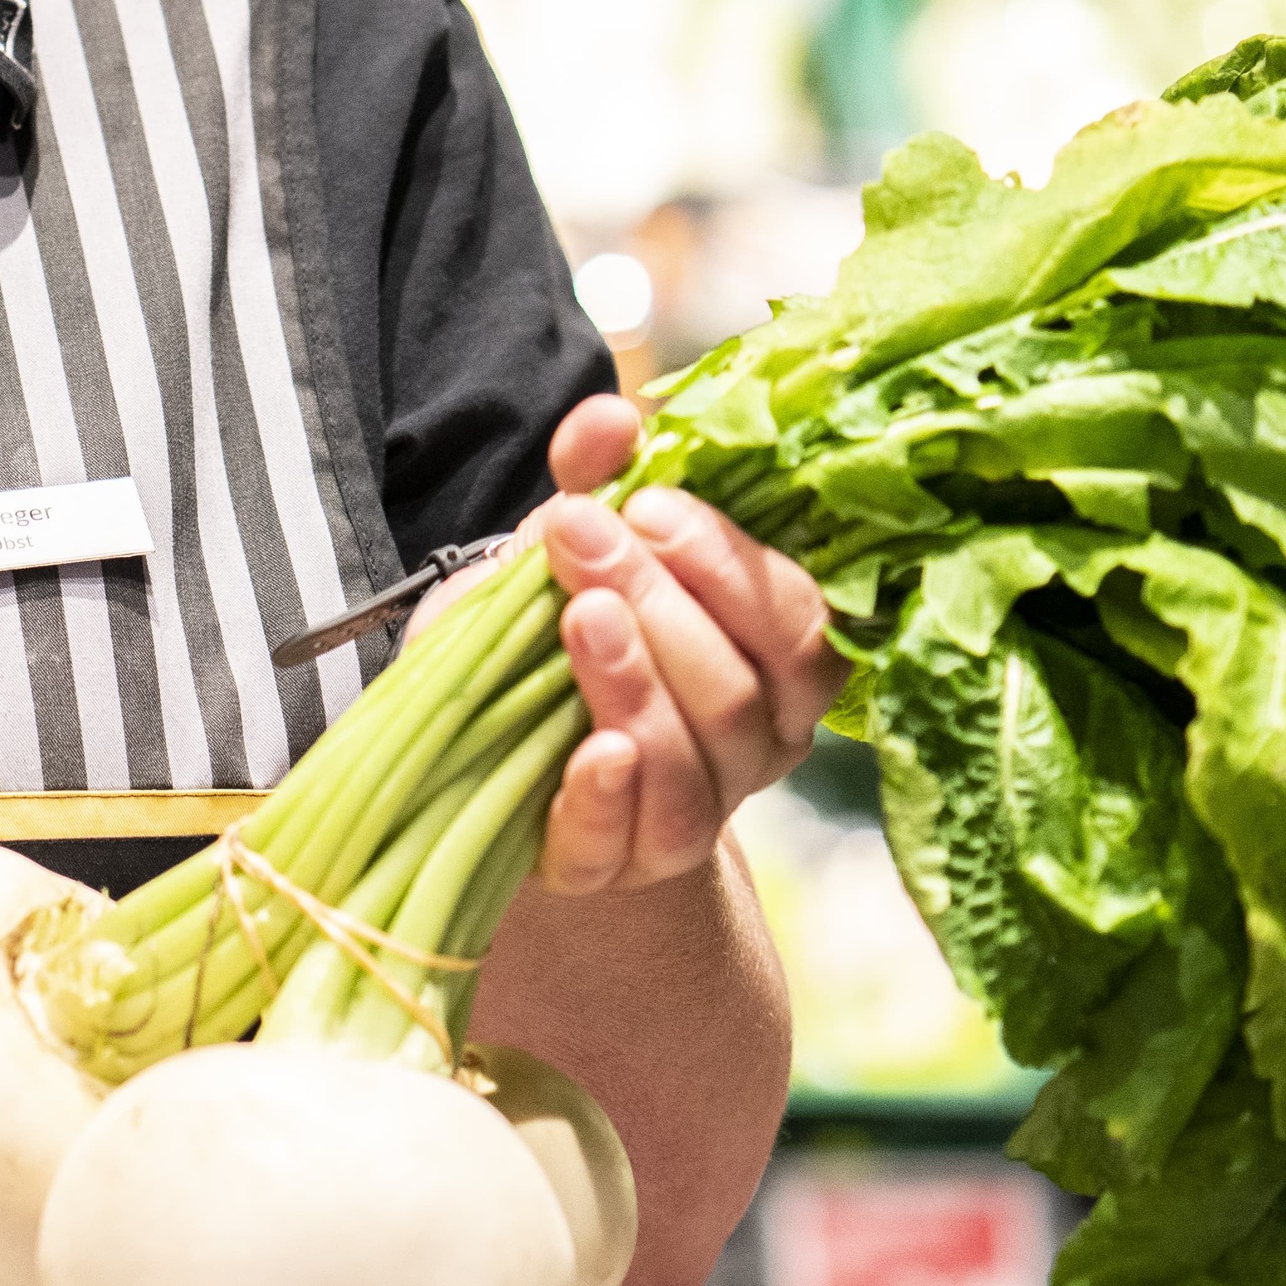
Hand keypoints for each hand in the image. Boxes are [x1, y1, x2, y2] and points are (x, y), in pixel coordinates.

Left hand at [525, 392, 836, 896]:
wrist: (488, 752)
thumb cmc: (557, 636)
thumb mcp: (570, 547)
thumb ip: (593, 478)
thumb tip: (610, 419)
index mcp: (773, 671)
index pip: (798, 625)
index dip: (731, 564)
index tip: (645, 503)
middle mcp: (752, 750)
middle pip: (741, 691)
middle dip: (661, 600)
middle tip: (582, 533)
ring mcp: (686, 816)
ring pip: (695, 766)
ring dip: (637, 683)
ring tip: (578, 615)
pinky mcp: (609, 865)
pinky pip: (628, 842)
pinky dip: (609, 798)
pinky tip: (588, 752)